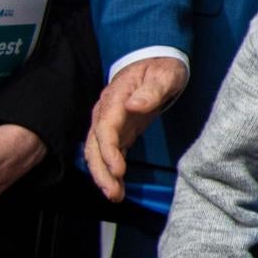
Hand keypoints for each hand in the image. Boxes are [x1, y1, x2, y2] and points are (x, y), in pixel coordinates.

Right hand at [84, 56, 186, 200]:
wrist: (156, 60)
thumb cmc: (161, 67)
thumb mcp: (163, 74)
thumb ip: (152, 90)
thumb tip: (134, 105)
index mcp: (115, 98)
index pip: (105, 128)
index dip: (108, 151)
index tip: (118, 170)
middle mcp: (106, 112)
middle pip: (94, 145)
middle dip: (101, 171)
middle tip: (113, 193)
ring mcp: (110, 122)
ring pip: (98, 153)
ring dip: (104, 175)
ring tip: (115, 196)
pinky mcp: (119, 130)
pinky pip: (110, 153)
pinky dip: (111, 170)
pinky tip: (118, 186)